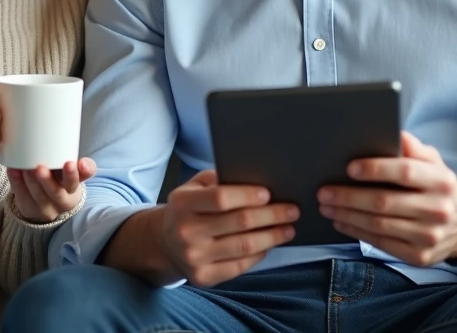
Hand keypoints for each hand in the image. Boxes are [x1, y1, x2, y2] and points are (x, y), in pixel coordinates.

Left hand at [8, 159, 97, 222]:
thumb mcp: (74, 175)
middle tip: (40, 167)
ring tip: (25, 167)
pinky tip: (13, 170)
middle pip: (55, 192)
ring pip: (38, 195)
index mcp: (74, 190)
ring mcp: (44, 208)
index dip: (73, 174)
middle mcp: (61, 202)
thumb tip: (83, 163)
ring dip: (30, 181)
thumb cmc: (62, 181)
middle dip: (47, 180)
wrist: (50, 203)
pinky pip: (22, 196)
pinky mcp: (28, 208)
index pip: (75, 183)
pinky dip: (17, 182)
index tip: (70, 163)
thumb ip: (82, 167)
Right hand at [156, 170, 298, 286]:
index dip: (248, 195)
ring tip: (288, 229)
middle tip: (292, 211)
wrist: (164, 243)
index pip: (221, 198)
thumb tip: (256, 179)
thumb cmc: (188, 209)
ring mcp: (194, 257)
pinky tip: (269, 245)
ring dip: (272, 237)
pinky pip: (240, 266)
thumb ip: (218, 180)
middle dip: (272, 215)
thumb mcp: (193, 187)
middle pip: (239, 222)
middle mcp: (186, 231)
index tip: (268, 194)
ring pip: (244, 246)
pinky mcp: (203, 277)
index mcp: (182, 203)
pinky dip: (259, 254)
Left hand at [317, 131, 456, 267]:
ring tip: (326, 206)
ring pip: (379, 225)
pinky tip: (341, 222)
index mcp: (441, 181)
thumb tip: (393, 132)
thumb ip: (413, 147)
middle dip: (349, 196)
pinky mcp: (420, 256)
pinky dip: (357, 232)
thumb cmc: (438, 186)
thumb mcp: (434, 162)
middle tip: (324, 191)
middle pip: (385, 202)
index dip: (376, 169)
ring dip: (347, 215)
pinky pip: (382, 244)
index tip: (349, 168)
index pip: (405, 172)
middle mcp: (438, 209)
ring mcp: (430, 236)